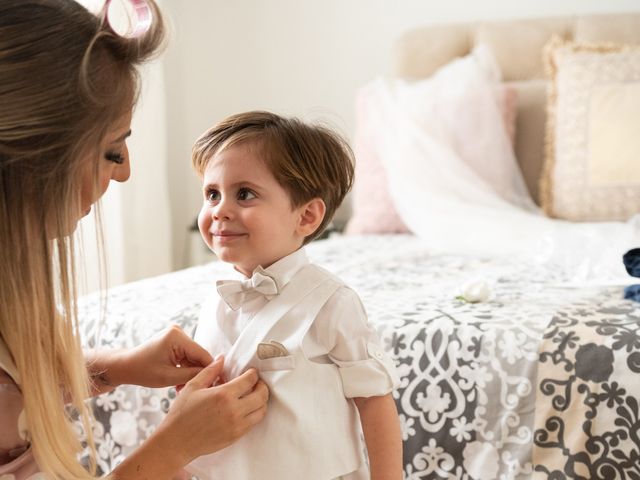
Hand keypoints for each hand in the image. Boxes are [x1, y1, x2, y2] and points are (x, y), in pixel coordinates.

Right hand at [111, 358, 268, 478]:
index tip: (251, 372)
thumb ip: (210, 371)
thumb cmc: (182, 414)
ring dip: (261, 401)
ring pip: (261, 410)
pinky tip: (247, 409)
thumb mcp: (193, 387)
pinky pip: (253, 423)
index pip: (250, 380)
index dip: (253, 374)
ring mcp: (236, 425)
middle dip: (262, 386)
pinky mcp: (236, 436)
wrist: (176, 442)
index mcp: (223, 395)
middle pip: (261, 395)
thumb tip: (221, 359)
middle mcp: (233, 410)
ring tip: (254, 396)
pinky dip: (255, 414)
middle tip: (257, 383)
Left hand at [112, 325, 213, 387]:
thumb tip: (214, 373)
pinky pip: (187, 356)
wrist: (125, 366)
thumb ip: (193, 374)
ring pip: (193, 358)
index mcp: (177, 337)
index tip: (215, 384)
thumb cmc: (143, 371)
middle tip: (194, 390)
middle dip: (197, 373)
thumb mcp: (169, 377)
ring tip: (183, 388)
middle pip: (198, 356)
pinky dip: (185, 369)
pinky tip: (180, 381)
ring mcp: (177, 335)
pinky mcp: (175, 341)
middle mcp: (179, 332)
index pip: (202, 354)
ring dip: (190, 373)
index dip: (210, 370)